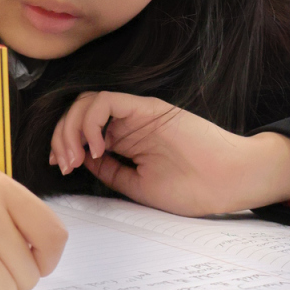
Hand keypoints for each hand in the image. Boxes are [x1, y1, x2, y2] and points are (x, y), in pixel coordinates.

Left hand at [50, 91, 289, 216]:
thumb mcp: (138, 185)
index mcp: (127, 139)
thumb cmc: (193, 188)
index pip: (82, 129)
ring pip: (87, 102)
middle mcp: (129, 122)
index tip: (62, 168)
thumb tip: (81, 161)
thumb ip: (111, 171)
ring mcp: (139, 113)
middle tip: (64, 163)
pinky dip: (91, 121)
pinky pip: (107, 101)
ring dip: (72, 128)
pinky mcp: (149, 108)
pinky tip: (96, 147)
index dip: (64, 145)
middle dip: (62, 136)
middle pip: (79, 113)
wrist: (228, 181)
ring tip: (77, 157)